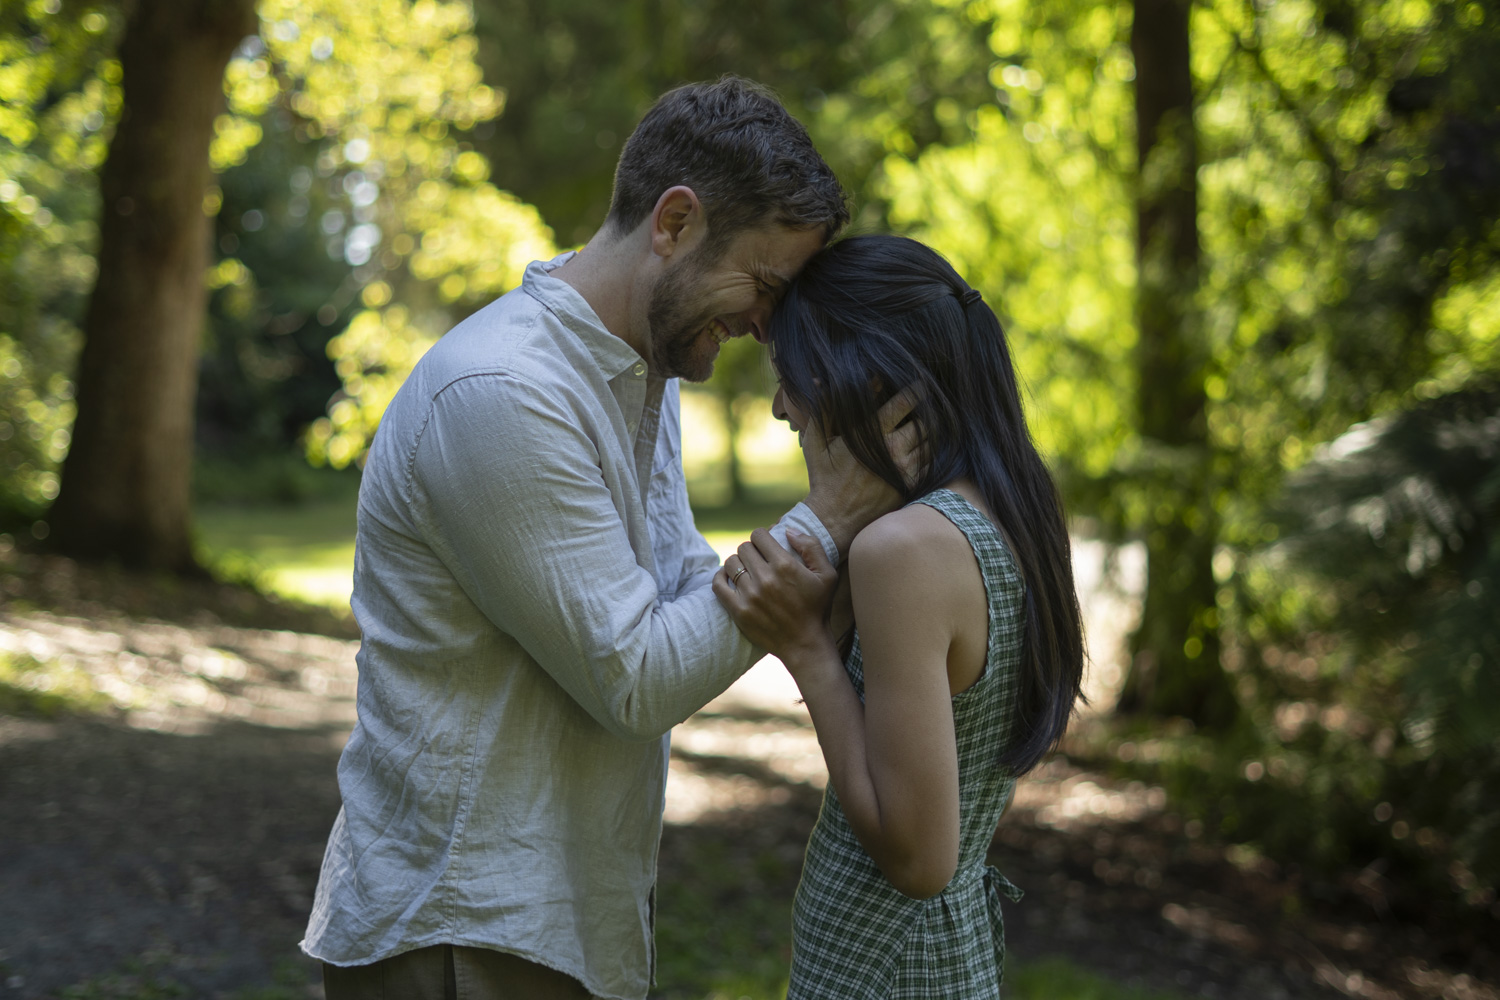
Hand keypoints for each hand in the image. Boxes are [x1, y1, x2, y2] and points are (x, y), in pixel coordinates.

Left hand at [713, 528, 838, 663]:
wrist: (805, 644)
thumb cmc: (818, 608)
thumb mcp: (828, 574)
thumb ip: (811, 546)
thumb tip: (787, 530)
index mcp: (785, 565)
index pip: (759, 535)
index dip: (762, 537)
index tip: (766, 546)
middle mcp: (766, 578)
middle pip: (743, 548)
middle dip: (751, 551)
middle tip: (759, 561)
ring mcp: (750, 595)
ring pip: (730, 563)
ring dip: (737, 564)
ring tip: (747, 571)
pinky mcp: (738, 610)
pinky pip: (717, 584)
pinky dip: (720, 577)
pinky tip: (729, 578)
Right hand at [803, 387, 922, 556]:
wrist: (834, 519)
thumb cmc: (823, 478)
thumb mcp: (816, 441)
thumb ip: (822, 408)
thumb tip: (819, 379)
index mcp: (872, 434)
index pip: (904, 402)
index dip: (916, 390)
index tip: (921, 383)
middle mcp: (893, 449)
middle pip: (924, 422)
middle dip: (924, 413)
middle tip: (923, 409)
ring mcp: (904, 469)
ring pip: (930, 443)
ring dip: (928, 434)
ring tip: (923, 429)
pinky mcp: (910, 486)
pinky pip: (930, 464)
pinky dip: (928, 455)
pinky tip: (919, 452)